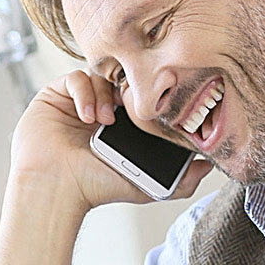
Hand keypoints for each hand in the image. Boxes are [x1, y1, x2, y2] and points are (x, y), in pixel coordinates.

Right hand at [9, 70, 211, 212]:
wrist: (57, 189)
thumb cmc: (95, 188)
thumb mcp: (148, 186)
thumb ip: (182, 180)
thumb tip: (209, 166)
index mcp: (119, 124)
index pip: (137, 95)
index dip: (145, 96)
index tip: (153, 105)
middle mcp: (98, 109)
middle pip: (119, 80)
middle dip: (126, 90)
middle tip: (131, 105)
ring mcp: (76, 101)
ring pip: (99, 75)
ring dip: (105, 95)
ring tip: (105, 120)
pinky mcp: (55, 95)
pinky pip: (75, 77)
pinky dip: (84, 92)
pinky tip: (87, 116)